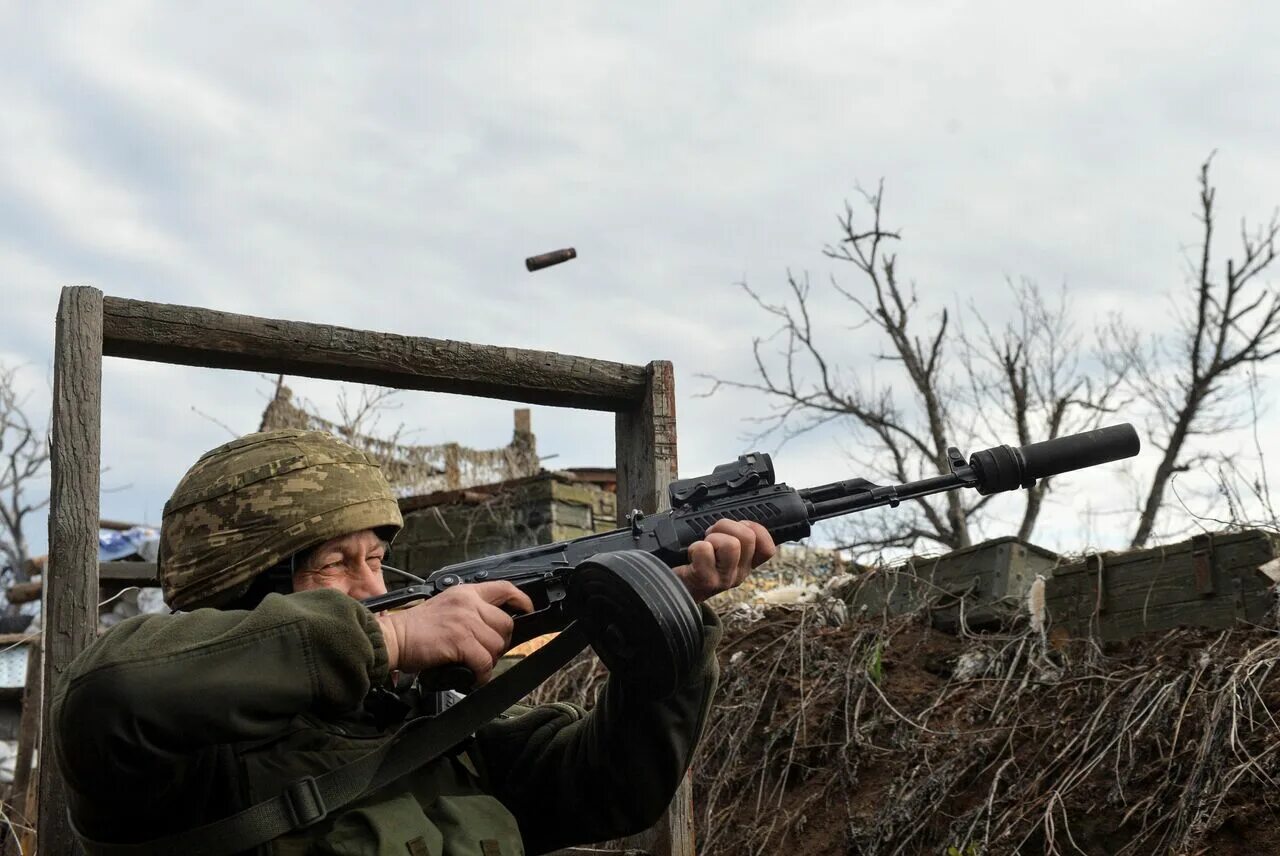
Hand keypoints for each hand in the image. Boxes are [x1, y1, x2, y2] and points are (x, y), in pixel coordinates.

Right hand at [375, 581, 533, 684]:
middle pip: (506, 623)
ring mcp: (465, 621)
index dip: (521, 600)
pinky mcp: (460, 640)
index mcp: (466, 592)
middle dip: (500, 643)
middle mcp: (468, 603)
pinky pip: (484, 662)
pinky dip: (481, 674)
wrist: (392, 638)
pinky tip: (472, 676)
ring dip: (488, 660)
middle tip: (485, 652)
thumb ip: (470, 610)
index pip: (504, 588)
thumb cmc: (415, 628)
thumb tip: (492, 627)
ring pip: (496, 645)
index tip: (527, 610)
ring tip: (473, 664)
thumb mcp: (446, 606)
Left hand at [675, 519, 776, 602]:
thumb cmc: (696, 564)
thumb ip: (734, 537)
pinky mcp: (705, 580)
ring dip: (713, 538)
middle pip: (748, 537)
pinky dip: (695, 546)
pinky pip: (705, 550)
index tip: (738, 528)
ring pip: (731, 544)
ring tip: (703, 547)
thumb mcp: (722, 552)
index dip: (756, 529)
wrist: (674, 588)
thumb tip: (741, 520)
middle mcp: (739, 573)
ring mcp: (724, 579)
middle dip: (726, 527)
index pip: (768, 548)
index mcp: (746, 564)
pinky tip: (691, 555)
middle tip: (712, 536)